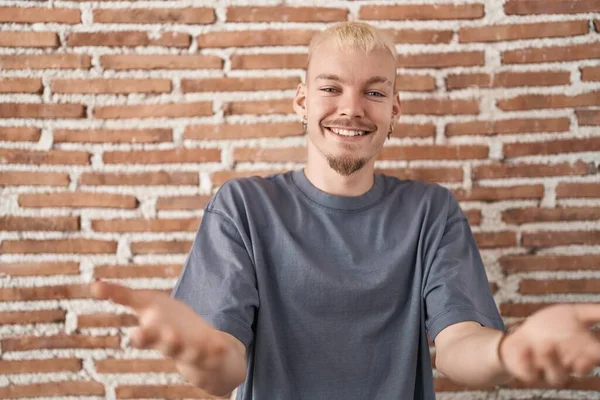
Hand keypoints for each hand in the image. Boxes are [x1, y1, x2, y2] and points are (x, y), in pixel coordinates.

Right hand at [90, 280, 226, 368]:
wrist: (198, 350)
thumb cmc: (165, 323)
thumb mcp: (146, 305)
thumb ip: (122, 296)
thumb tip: (92, 286)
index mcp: (155, 334)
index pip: (144, 338)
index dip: (141, 337)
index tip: (137, 333)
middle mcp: (171, 345)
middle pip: (165, 345)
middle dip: (163, 341)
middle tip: (156, 336)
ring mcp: (192, 349)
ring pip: (189, 350)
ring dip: (188, 346)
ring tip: (183, 337)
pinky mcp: (211, 350)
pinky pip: (216, 351)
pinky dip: (219, 349)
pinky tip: (224, 345)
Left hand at [499, 303, 599, 386]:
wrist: (521, 335)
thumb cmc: (550, 326)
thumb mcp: (573, 314)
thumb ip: (594, 312)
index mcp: (582, 354)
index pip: (595, 357)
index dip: (595, 355)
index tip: (595, 349)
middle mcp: (568, 366)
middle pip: (579, 370)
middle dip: (580, 363)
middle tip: (577, 352)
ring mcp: (548, 371)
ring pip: (557, 376)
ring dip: (552, 360)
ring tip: (546, 344)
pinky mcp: (528, 373)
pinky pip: (529, 374)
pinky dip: (527, 363)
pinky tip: (525, 349)